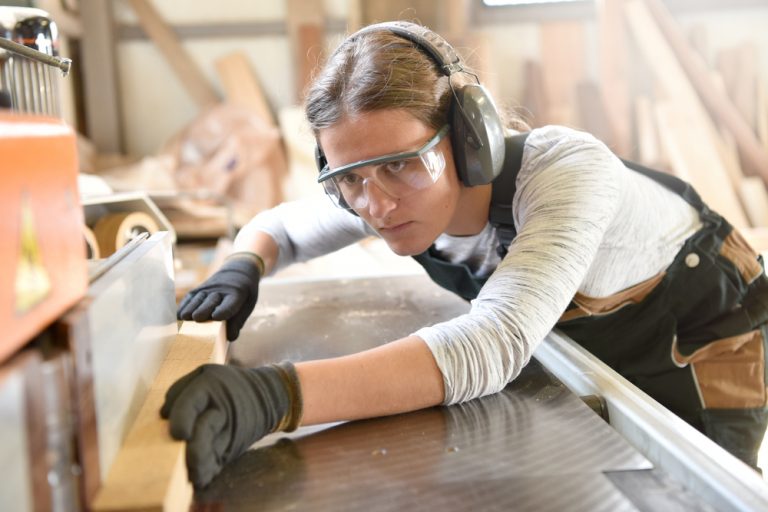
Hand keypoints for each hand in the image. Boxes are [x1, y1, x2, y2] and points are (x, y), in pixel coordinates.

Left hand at [160, 362, 302, 487]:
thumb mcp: (205, 374)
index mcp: (210, 386)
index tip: (178, 434)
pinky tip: (199, 478)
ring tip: (190, 475)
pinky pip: (219, 460)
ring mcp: (231, 428)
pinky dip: (209, 470)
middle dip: (195, 448)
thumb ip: (179, 390)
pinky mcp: (235, 444)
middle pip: (206, 429)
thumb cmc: (228, 385)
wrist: (267, 395)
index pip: (192, 402)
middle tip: (181, 459)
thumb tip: (162, 416)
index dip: (183, 419)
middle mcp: (221, 408)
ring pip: (213, 449)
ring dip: (200, 464)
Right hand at [177, 252, 262, 340]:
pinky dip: (183, 306)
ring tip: (184, 318)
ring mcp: (208, 289)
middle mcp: (220, 290)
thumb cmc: (244, 294)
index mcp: (237, 294)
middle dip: (203, 309)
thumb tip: (229, 338)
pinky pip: (189, 298)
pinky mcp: (198, 289)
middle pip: (210, 301)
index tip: (216, 317)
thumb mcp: (247, 305)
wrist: (238, 271)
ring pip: (197, 299)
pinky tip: (179, 316)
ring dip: (190, 308)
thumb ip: (238, 321)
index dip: (223, 310)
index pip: (229, 303)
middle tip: (197, 318)